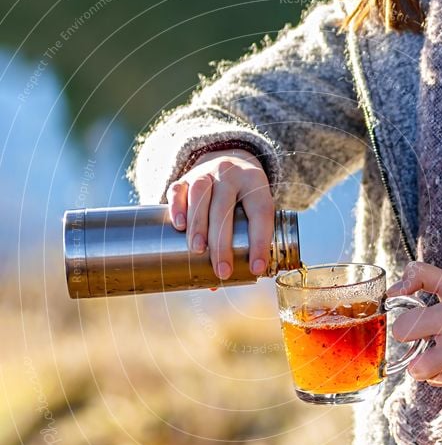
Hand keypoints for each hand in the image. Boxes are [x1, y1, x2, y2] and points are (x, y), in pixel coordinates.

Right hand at [166, 148, 273, 280]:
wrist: (225, 158)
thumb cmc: (241, 196)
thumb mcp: (253, 208)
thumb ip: (241, 242)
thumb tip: (216, 285)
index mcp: (255, 184)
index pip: (260, 214)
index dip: (260, 242)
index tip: (255, 268)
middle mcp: (231, 175)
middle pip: (225, 208)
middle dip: (222, 243)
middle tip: (222, 271)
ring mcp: (206, 173)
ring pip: (200, 195)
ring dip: (199, 225)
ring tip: (198, 251)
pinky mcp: (185, 177)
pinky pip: (178, 189)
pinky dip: (177, 208)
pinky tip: (178, 226)